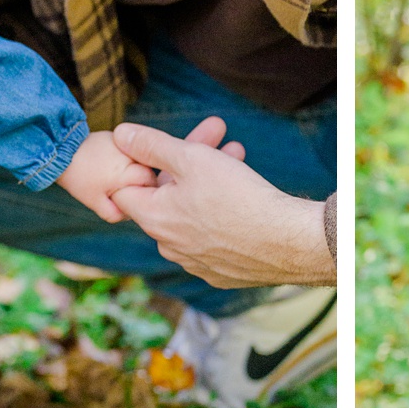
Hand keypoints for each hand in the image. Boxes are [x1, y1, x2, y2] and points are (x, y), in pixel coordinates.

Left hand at [57, 129, 157, 221]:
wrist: (61, 152)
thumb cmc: (79, 177)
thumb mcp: (96, 202)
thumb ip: (116, 213)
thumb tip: (131, 215)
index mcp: (131, 172)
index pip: (152, 184)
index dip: (144, 193)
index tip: (131, 197)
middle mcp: (133, 155)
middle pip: (148, 172)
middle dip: (137, 182)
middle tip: (117, 188)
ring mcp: (126, 144)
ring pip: (139, 161)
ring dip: (130, 170)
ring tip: (109, 175)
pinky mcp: (117, 137)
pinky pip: (128, 152)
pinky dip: (122, 160)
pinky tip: (106, 165)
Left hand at [107, 117, 331, 288]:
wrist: (287, 241)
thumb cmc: (238, 196)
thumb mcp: (192, 157)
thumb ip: (152, 144)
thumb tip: (121, 134)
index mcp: (153, 219)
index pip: (124, 190)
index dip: (142, 165)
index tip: (168, 151)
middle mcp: (168, 246)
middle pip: (165, 198)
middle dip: (187, 165)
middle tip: (218, 135)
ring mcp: (194, 262)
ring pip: (190, 216)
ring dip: (207, 186)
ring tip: (237, 155)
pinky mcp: (220, 273)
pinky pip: (211, 238)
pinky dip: (221, 216)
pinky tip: (243, 194)